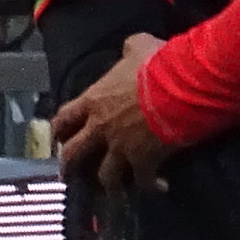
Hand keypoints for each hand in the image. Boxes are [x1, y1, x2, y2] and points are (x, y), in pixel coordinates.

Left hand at [51, 35, 174, 189]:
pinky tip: (160, 187)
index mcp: (95, 100)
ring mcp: (121, 147)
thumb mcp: (139, 46)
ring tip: (114, 193)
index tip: (57, 138)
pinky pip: (143, 181)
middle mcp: (101, 128)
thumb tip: (129, 48)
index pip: (65, 118)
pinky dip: (151, 186)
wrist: (181, 86)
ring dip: (109, 185)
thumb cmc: (157, 64)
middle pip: (74, 153)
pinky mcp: (144, 161)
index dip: (59, 130)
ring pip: (105, 176)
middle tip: (69, 175)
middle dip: (69, 166)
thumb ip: (128, 50)